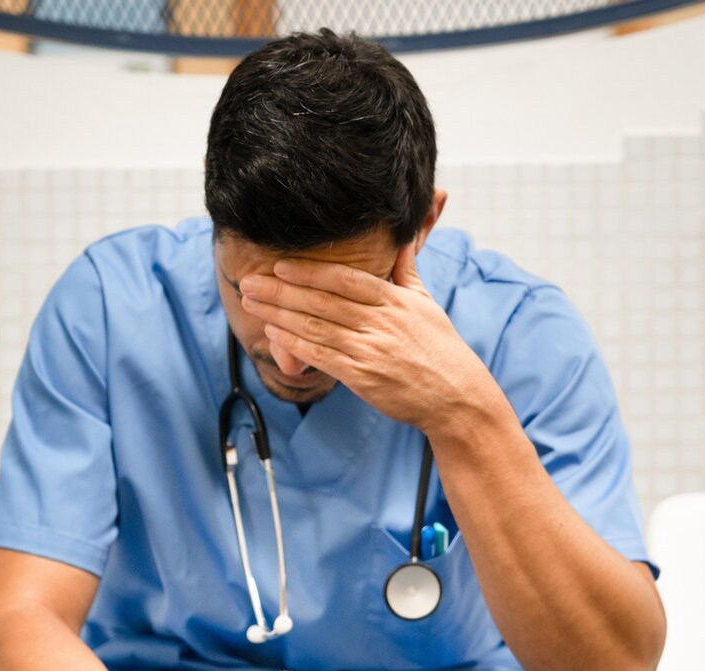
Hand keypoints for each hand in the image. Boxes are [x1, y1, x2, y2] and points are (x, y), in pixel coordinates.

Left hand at [238, 241, 497, 434]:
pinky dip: (294, 344)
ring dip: (279, 314)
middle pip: (322, 301)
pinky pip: (321, 356)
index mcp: (395, 301)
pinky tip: (273, 333)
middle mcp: (381, 322)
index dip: (309, 271)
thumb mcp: (427, 304)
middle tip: (249, 281)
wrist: (456, 396)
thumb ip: (406, 271)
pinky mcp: (363, 377)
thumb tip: (399, 241)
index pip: (345, 279)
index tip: (279, 264)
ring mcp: (371, 350)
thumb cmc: (441, 349)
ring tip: (251, 304)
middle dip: (280, 290)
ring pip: (316, 327)